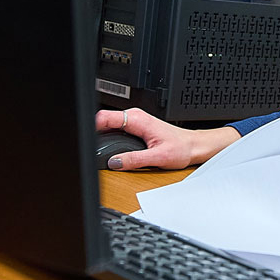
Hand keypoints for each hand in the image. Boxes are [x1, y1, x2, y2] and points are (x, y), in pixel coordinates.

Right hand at [95, 107, 240, 170]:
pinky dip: (110, 138)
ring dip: (102, 136)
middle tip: (89, 148)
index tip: (86, 139)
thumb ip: (134, 160)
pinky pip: (116, 129)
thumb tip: (115, 162)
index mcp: (138, 119)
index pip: (105, 117)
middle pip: (104, 121)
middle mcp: (135, 117)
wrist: (193, 146)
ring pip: (109, 125)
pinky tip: (109, 148)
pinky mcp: (135, 127)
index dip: (92, 127)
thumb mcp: (157, 157)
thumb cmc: (181, 148)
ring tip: (97, 148)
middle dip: (94, 133)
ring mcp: (134, 121)